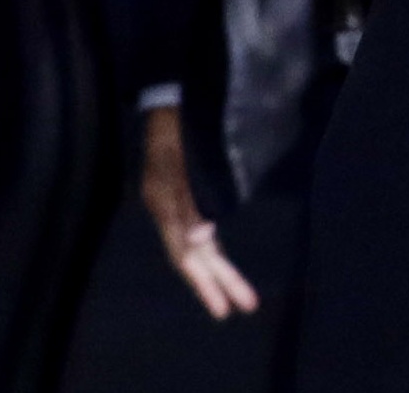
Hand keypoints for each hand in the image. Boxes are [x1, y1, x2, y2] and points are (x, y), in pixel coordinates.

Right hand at [139, 105, 258, 319]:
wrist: (169, 99)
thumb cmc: (180, 125)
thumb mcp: (184, 160)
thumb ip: (190, 201)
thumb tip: (199, 239)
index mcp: (166, 205)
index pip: (186, 255)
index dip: (206, 283)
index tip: (227, 308)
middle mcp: (168, 210)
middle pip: (194, 257)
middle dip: (216, 283)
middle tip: (242, 308)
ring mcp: (174, 203)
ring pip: (197, 247)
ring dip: (217, 271)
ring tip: (238, 296)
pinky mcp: (183, 194)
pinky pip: (197, 232)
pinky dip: (210, 251)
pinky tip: (219, 262)